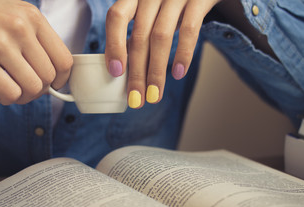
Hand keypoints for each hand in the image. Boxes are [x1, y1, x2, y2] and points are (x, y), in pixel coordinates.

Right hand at [0, 0, 72, 104]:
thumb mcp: (15, 16)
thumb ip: (37, 39)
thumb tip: (56, 76)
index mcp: (33, 17)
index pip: (65, 60)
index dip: (61, 79)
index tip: (53, 84)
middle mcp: (19, 28)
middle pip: (49, 77)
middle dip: (40, 89)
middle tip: (26, 87)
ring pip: (33, 88)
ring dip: (24, 96)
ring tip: (13, 89)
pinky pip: (11, 93)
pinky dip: (7, 98)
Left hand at [105, 0, 220, 108]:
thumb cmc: (172, 1)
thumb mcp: (151, 9)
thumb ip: (140, 29)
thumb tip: (125, 66)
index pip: (116, 17)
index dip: (114, 45)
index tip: (116, 73)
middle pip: (139, 36)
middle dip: (137, 72)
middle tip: (136, 99)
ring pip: (161, 37)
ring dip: (156, 70)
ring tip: (154, 94)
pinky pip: (190, 30)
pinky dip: (183, 55)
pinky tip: (178, 73)